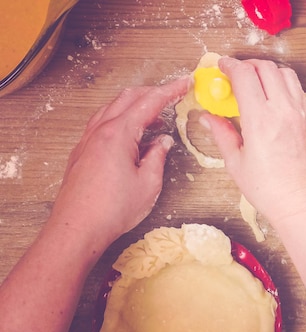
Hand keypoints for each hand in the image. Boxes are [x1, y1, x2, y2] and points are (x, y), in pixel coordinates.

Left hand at [49, 78, 188, 245]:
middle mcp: (100, 131)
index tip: (184, 82)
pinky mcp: (82, 152)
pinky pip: (102, 123)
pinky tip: (132, 135)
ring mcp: (87, 140)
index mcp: (118, 134)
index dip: (170, 91)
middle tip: (172, 97)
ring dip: (135, 106)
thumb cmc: (112, 209)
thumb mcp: (148, 184)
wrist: (77, 228)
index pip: (149, 103)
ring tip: (155, 118)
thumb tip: (163, 142)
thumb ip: (158, 157)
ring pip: (113, 108)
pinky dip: (121, 119)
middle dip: (153, 93)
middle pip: (128, 98)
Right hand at [200, 58, 305, 221]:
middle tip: (235, 74)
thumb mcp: (236, 163)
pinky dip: (284, 84)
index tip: (222, 67)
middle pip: (265, 68)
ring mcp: (300, 114)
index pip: (244, 75)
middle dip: (247, 65)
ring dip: (268, 71)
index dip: (229, 65)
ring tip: (255, 83)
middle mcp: (283, 111)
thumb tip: (208, 118)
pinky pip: (297, 90)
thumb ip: (222, 134)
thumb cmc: (270, 190)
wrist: (303, 204)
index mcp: (260, 120)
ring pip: (285, 74)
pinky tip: (274, 98)